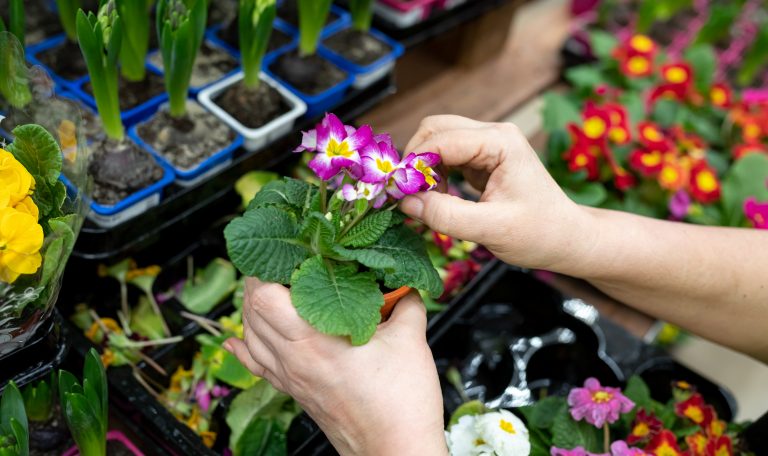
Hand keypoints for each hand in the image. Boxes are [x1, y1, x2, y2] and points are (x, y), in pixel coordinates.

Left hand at [224, 278, 447, 455]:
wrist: (394, 451)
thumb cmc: (399, 405)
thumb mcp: (411, 341)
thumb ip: (408, 303)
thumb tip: (407, 283)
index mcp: (314, 341)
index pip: (264, 295)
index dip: (268, 268)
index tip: (287, 249)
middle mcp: (293, 359)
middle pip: (251, 310)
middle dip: (259, 279)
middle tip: (282, 261)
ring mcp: (290, 377)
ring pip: (249, 334)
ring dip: (253, 307)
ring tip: (270, 286)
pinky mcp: (295, 392)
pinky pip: (256, 365)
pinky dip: (244, 345)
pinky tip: (237, 338)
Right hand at [401, 115, 595, 272]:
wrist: (566, 239)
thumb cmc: (539, 233)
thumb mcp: (491, 229)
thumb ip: (447, 215)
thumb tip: (405, 203)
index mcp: (500, 142)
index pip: (441, 140)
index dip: (413, 164)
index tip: (395, 193)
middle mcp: (494, 134)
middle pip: (434, 130)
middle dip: (414, 160)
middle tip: (406, 195)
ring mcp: (488, 144)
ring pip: (437, 140)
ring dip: (423, 168)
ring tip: (425, 201)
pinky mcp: (483, 159)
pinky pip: (446, 156)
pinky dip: (433, 175)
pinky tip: (437, 198)